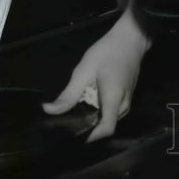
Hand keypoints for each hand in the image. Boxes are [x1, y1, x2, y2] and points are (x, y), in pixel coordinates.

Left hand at [42, 14, 148, 140]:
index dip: (89, 138)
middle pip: (104, 127)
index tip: (70, 138)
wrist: (131, 40)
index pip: (106, 129)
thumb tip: (48, 111)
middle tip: (66, 124)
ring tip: (74, 112)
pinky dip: (99, 111)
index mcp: (113, 99)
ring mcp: (127, 102)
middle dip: (87, 128)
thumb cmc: (107, 52)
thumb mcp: (84, 70)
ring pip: (108, 119)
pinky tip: (87, 102)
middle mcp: (123, 105)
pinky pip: (111, 112)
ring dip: (93, 119)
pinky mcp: (126, 98)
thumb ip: (68, 94)